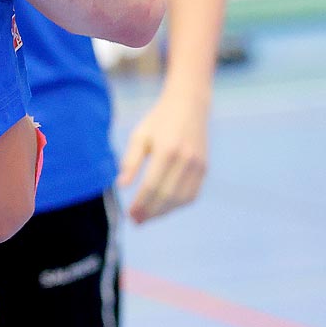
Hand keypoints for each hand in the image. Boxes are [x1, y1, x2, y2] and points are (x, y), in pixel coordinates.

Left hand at [117, 93, 209, 223]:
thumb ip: (130, 161)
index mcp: (167, 151)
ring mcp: (199, 166)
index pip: (152, 186)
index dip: (141, 203)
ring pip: (181, 199)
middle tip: (136, 221)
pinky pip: (192, 195)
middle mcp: (186, 160)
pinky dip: (177, 205)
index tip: (129, 214)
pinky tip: (163, 208)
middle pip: (167, 196)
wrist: (189, 106)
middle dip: (151, 212)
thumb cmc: (158, 120)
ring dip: (164, 212)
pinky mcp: (204, 169)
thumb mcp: (139, 135)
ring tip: (147, 217)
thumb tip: (121, 185)